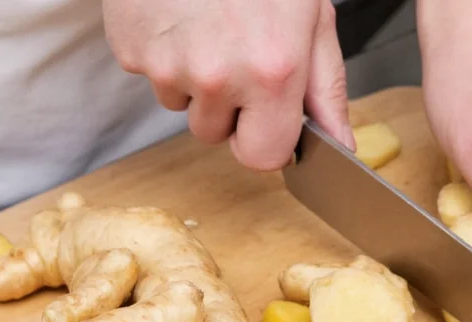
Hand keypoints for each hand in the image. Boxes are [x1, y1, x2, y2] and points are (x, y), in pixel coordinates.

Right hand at [102, 0, 354, 170]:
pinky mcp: (130, 48)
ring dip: (194, 79)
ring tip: (207, 26)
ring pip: (181, 103)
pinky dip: (164, 52)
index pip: (261, 157)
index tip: (265, 116)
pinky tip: (181, 15)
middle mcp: (217, 76)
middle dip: (226, 109)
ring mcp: (167, 64)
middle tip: (235, 52)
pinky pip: (150, 73)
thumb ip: (326, 89)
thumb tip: (340, 146)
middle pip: (214, 134)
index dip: (263, 138)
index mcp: (271, 72)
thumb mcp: (312, 18)